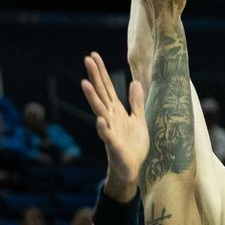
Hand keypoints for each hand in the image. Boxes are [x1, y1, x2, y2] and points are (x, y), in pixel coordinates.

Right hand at [80, 52, 146, 198]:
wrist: (133, 169)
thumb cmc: (133, 146)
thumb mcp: (139, 120)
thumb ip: (136, 103)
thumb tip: (134, 83)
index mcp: (116, 111)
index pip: (106, 87)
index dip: (100, 71)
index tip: (93, 55)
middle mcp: (110, 118)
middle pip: (100, 94)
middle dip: (94, 77)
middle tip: (87, 59)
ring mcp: (110, 131)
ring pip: (100, 111)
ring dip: (92, 98)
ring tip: (85, 83)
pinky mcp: (114, 145)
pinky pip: (107, 136)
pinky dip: (103, 128)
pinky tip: (100, 120)